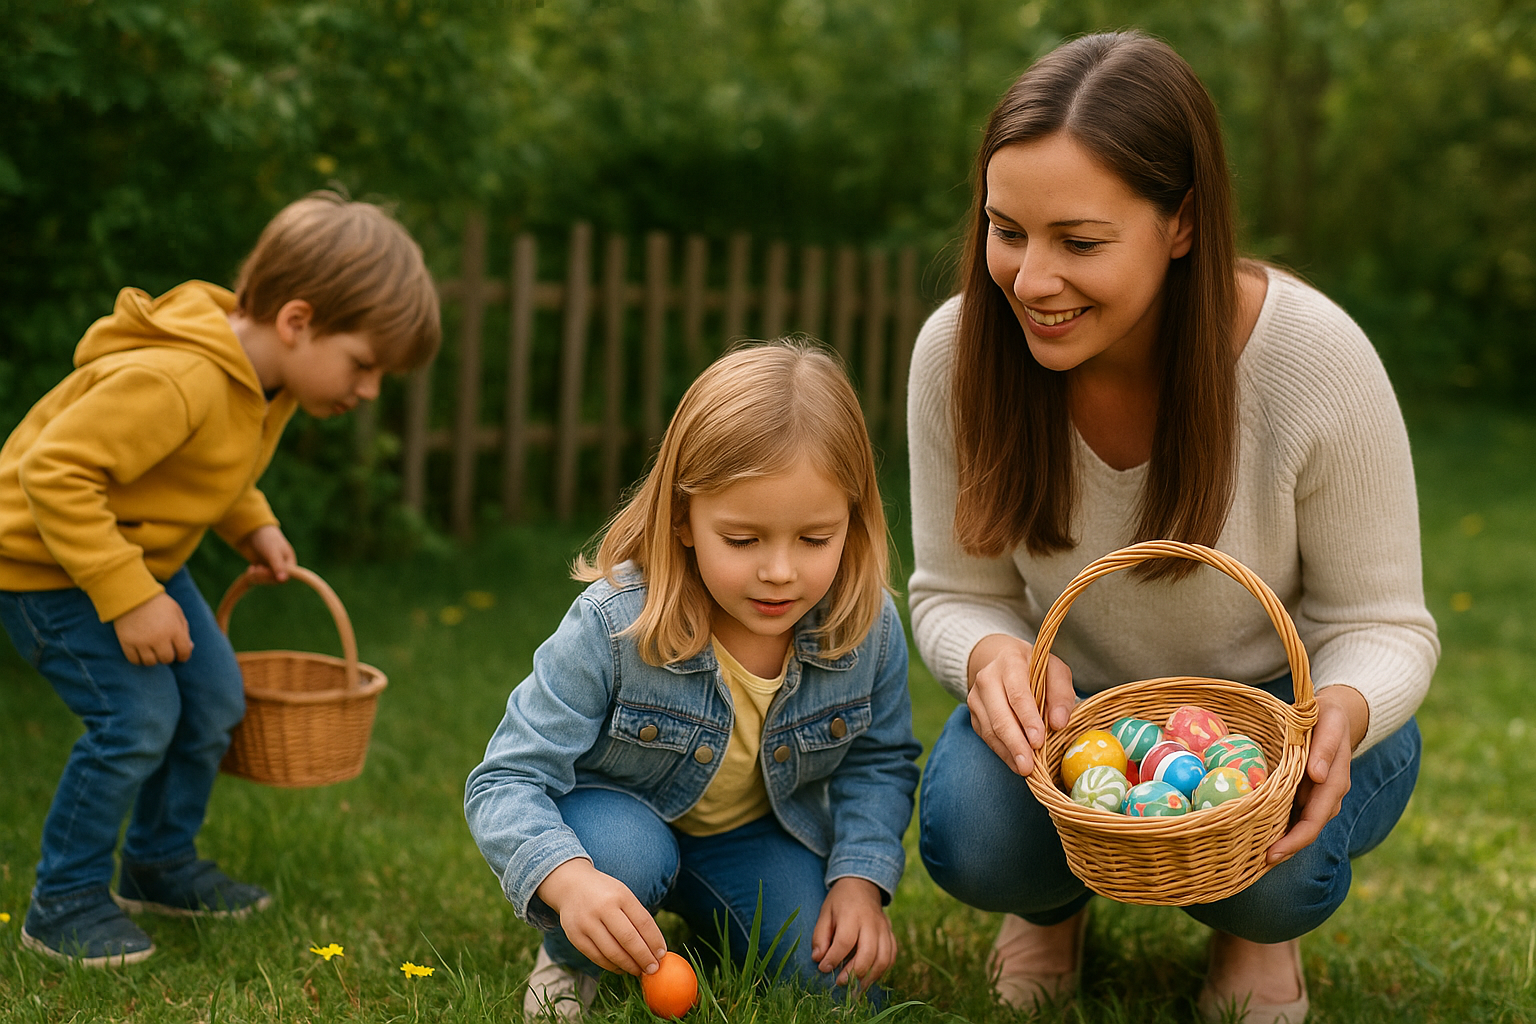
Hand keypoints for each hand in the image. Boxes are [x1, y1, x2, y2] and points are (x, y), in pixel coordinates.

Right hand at [114, 592, 192, 665]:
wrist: (132, 594)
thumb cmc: (158, 604)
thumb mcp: (177, 612)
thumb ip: (184, 630)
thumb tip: (189, 648)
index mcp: (174, 629)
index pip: (184, 652)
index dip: (184, 655)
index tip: (181, 654)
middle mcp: (158, 638)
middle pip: (166, 659)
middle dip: (168, 656)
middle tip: (165, 650)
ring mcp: (141, 641)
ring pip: (150, 662)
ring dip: (154, 659)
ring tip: (153, 651)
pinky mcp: (127, 642)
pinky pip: (134, 660)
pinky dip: (139, 659)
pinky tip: (142, 652)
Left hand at [243, 525, 295, 583]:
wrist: (254, 531)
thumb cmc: (267, 539)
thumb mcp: (273, 552)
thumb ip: (278, 566)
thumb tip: (283, 580)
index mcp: (290, 563)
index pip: (285, 577)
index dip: (274, 577)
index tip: (264, 571)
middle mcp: (282, 567)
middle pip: (274, 580)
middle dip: (263, 576)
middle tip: (256, 569)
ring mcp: (272, 568)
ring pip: (265, 580)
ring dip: (257, 576)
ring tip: (252, 569)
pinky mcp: (263, 569)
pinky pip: (259, 577)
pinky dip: (254, 575)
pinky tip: (251, 568)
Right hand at [535, 859, 666, 976]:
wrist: (571, 885)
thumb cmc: (605, 893)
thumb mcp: (623, 895)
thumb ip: (638, 917)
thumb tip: (656, 948)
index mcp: (620, 895)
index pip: (643, 922)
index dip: (655, 942)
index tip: (662, 955)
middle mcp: (603, 908)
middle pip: (629, 939)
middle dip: (644, 958)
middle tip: (653, 969)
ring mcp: (587, 922)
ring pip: (612, 952)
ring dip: (629, 965)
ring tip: (638, 971)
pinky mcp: (575, 936)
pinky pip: (597, 957)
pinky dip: (612, 966)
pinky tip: (621, 968)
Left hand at [810, 877, 895, 988]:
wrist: (862, 884)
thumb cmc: (840, 901)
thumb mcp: (825, 912)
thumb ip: (820, 936)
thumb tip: (818, 959)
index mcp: (852, 915)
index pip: (845, 941)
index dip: (833, 958)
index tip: (823, 968)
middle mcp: (871, 923)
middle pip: (868, 953)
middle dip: (854, 973)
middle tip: (840, 983)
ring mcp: (884, 929)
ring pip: (884, 958)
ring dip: (870, 977)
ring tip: (856, 988)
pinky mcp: (891, 934)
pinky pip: (892, 956)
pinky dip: (882, 971)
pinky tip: (869, 978)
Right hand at [966, 633, 1075, 775]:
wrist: (1002, 660)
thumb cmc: (1036, 670)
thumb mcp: (1055, 671)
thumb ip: (1060, 694)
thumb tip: (1058, 723)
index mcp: (1010, 662)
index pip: (1017, 694)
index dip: (1027, 719)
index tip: (1039, 741)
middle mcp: (987, 678)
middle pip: (999, 715)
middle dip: (1015, 743)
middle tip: (1029, 766)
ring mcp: (976, 697)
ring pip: (989, 729)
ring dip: (1008, 751)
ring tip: (1024, 769)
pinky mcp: (974, 713)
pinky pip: (986, 736)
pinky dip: (1002, 752)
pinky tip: (1015, 763)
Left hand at [1266, 685, 1368, 863]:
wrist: (1335, 717)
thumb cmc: (1329, 718)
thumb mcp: (1329, 724)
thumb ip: (1324, 749)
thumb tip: (1316, 776)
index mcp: (1334, 784)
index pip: (1314, 820)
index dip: (1295, 840)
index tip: (1273, 854)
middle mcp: (1327, 796)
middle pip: (1306, 830)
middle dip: (1285, 849)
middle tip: (1256, 864)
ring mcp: (1316, 797)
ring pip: (1299, 826)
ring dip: (1281, 842)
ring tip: (1253, 858)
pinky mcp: (1306, 793)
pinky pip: (1292, 814)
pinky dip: (1279, 826)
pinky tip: (1258, 833)